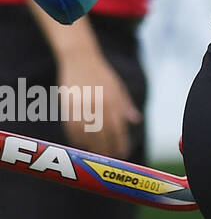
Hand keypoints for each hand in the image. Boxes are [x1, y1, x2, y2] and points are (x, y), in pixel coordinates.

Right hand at [56, 43, 140, 158]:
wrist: (80, 59)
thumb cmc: (102, 75)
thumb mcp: (118, 88)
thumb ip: (126, 106)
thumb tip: (136, 121)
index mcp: (113, 101)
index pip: (119, 129)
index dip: (121, 143)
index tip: (123, 153)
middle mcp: (98, 105)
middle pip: (102, 135)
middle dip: (106, 149)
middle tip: (108, 159)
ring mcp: (82, 106)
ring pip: (85, 134)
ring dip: (90, 147)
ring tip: (94, 155)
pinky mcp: (67, 106)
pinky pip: (71, 127)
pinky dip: (75, 138)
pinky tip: (80, 144)